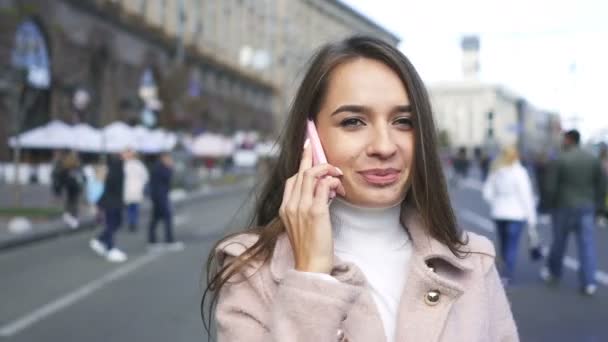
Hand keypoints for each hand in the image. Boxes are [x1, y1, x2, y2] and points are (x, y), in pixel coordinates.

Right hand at [278, 139, 345, 273]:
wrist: (311, 267)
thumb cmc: (310, 248)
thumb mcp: (302, 225)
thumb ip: (307, 207)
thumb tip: (323, 191)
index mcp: (285, 209)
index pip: (291, 179)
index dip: (301, 164)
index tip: (307, 151)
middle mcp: (290, 206)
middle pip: (300, 173)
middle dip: (311, 157)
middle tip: (317, 146)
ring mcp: (301, 208)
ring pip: (310, 175)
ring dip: (325, 169)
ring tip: (336, 172)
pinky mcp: (315, 212)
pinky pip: (322, 186)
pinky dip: (331, 181)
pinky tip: (337, 184)